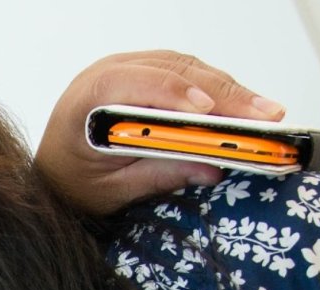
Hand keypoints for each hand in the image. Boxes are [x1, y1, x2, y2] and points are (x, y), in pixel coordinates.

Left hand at [35, 50, 285, 215]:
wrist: (55, 173)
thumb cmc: (71, 182)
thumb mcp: (110, 191)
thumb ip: (156, 177)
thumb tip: (208, 169)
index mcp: (83, 101)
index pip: (128, 83)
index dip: (171, 93)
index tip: (206, 112)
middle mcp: (104, 75)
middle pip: (168, 72)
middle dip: (219, 95)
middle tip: (261, 116)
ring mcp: (125, 69)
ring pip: (184, 69)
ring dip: (227, 90)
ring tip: (265, 113)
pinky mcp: (144, 74)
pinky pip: (186, 73)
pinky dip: (218, 90)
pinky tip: (244, 108)